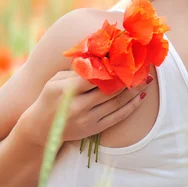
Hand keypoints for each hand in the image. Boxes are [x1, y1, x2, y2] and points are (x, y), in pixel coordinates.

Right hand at [25, 70, 152, 146]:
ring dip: (134, 90)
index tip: (125, 58)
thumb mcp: (56, 80)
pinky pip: (118, 117)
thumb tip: (100, 57)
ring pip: (117, 102)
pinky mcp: (95, 129)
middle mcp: (79, 106)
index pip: (95, 76)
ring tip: (146, 79)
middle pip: (110, 89)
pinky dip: (132, 106)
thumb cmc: (49, 98)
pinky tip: (141, 96)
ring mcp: (88, 119)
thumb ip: (77, 70)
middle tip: (142, 66)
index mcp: (67, 90)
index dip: (112, 68)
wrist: (41, 128)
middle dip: (128, 77)